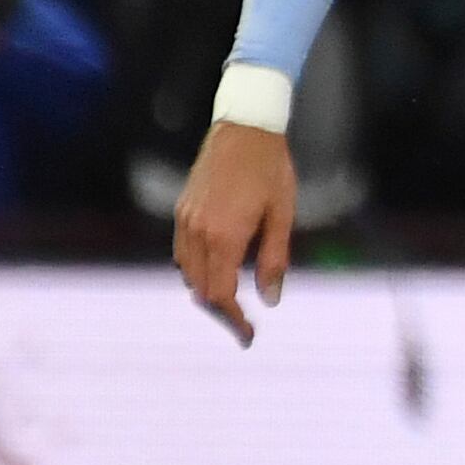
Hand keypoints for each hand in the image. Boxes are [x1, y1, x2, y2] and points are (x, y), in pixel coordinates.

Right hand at [173, 121, 298, 345]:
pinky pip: (182, 252)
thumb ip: (275, 258)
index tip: (248, 336)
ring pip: (187, 272)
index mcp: (224, 236)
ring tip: (232, 298)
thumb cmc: (271, 170)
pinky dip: (196, 269)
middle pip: (200, 289)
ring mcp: (185, 220)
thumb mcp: (282, 214)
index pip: (221, 294)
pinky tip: (217, 267)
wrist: (244, 129)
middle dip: (221, 309)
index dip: (233, 320)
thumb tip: (270, 299)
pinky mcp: (181, 209)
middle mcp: (197, 232)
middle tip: (243, 321)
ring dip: (206, 290)